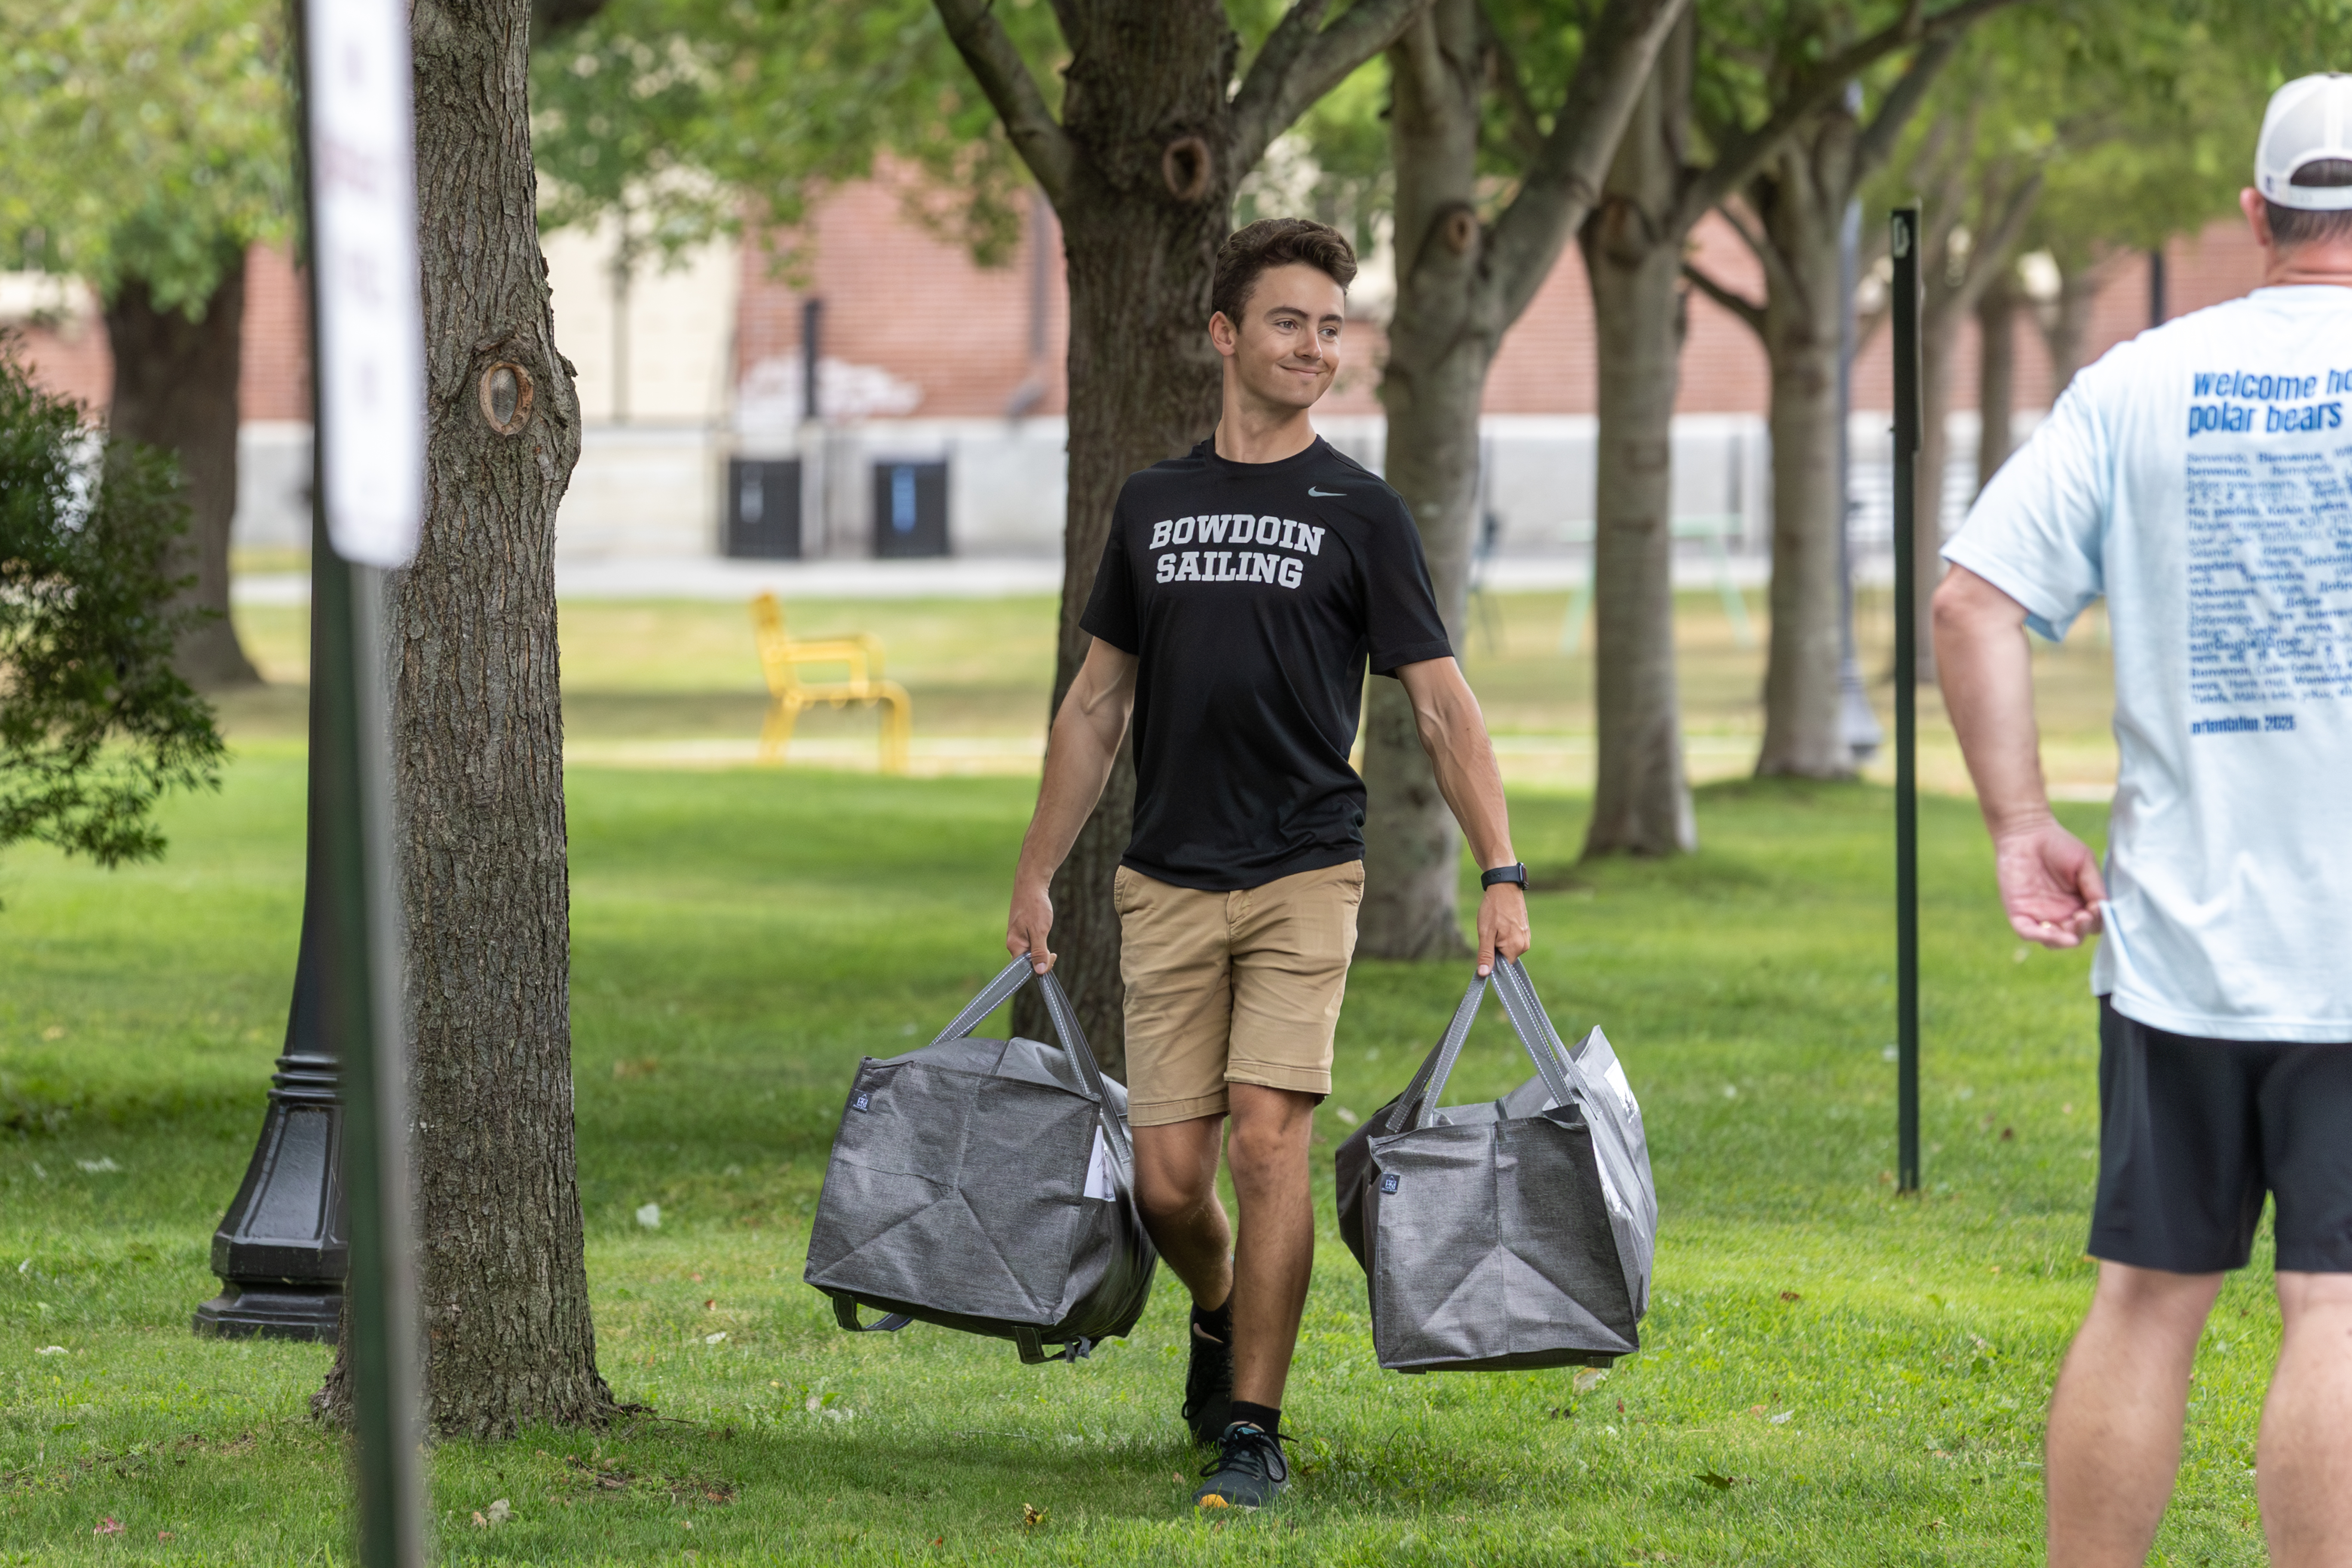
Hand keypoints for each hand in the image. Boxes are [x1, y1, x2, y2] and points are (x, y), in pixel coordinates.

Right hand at [1006, 877, 1054, 972]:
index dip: (1040, 967)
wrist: (1031, 883)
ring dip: (1042, 949)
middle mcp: (1013, 942)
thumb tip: (1040, 972)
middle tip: (1054, 952)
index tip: (1052, 956)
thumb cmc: (1035, 906)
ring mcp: (1017, 936)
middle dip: (1042, 958)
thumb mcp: (1040, 931)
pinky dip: (1039, 941)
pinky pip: (1031, 943)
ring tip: (1047, 936)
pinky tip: (1043, 932)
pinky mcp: (1021, 930)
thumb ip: (1039, 952)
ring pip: (1030, 952)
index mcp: (1014, 945)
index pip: (1025, 968)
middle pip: (1027, 961)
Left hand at [1475, 883, 1530, 976]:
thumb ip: (1485, 955)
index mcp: (1515, 948)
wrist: (1505, 887)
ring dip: (1499, 941)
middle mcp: (1524, 945)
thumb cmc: (1493, 908)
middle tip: (1490, 931)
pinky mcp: (1525, 931)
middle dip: (1495, 948)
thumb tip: (1484, 974)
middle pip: (1504, 957)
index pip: (1501, 966)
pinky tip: (1502, 922)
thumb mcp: (1485, 933)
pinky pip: (1512, 940)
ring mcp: (1526, 937)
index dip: (1491, 959)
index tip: (1486, 944)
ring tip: (1497, 924)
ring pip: (1508, 948)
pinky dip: (1504, 935)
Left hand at [1992, 819, 2104, 947]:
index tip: (2097, 909)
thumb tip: (2104, 908)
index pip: (2093, 924)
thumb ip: (2094, 886)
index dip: (2098, 921)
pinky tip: (2049, 932)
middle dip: (2082, 930)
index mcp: (2079, 904)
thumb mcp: (2084, 863)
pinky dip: (2038, 935)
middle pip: (2075, 935)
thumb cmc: (2059, 845)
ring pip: (2053, 940)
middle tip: (2083, 916)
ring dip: (2063, 939)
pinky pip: (2027, 931)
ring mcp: (2040, 914)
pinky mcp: (2018, 911)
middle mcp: (2061, 913)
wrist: (2026, 832)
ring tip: (2071, 925)